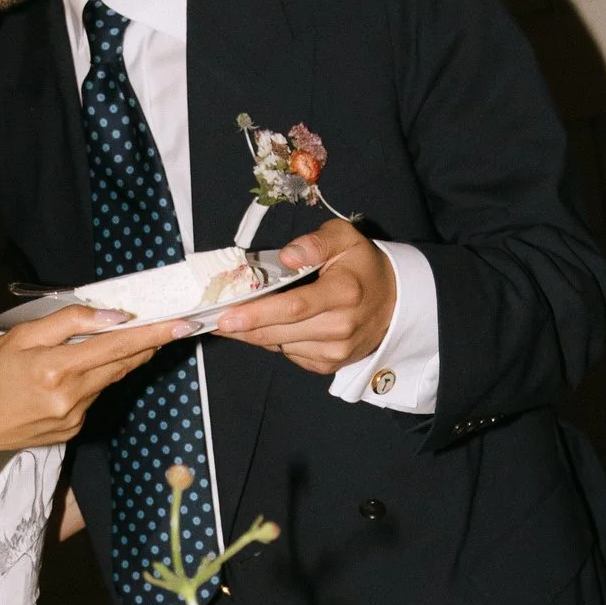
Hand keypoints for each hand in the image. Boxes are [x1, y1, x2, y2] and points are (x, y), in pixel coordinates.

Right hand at [0, 307, 175, 459]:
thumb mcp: (19, 336)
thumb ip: (66, 323)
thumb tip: (111, 316)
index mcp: (55, 369)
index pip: (116, 345)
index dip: (152, 334)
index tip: (182, 324)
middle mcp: (71, 396)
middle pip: (122, 363)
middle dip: (148, 343)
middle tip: (172, 325)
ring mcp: (75, 417)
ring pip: (110, 379)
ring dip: (120, 358)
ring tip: (123, 339)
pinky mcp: (74, 429)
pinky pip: (95, 395)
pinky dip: (95, 378)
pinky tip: (78, 371)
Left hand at [219, 220, 398, 375]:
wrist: (394, 302)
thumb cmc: (362, 266)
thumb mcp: (344, 239)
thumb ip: (315, 243)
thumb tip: (287, 257)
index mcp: (343, 293)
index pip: (294, 307)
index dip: (256, 313)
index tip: (225, 316)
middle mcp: (340, 327)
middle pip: (279, 332)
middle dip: (242, 327)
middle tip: (211, 320)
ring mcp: (335, 351)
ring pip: (279, 346)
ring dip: (252, 335)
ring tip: (234, 320)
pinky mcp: (328, 365)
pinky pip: (288, 354)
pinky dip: (273, 341)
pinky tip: (267, 326)